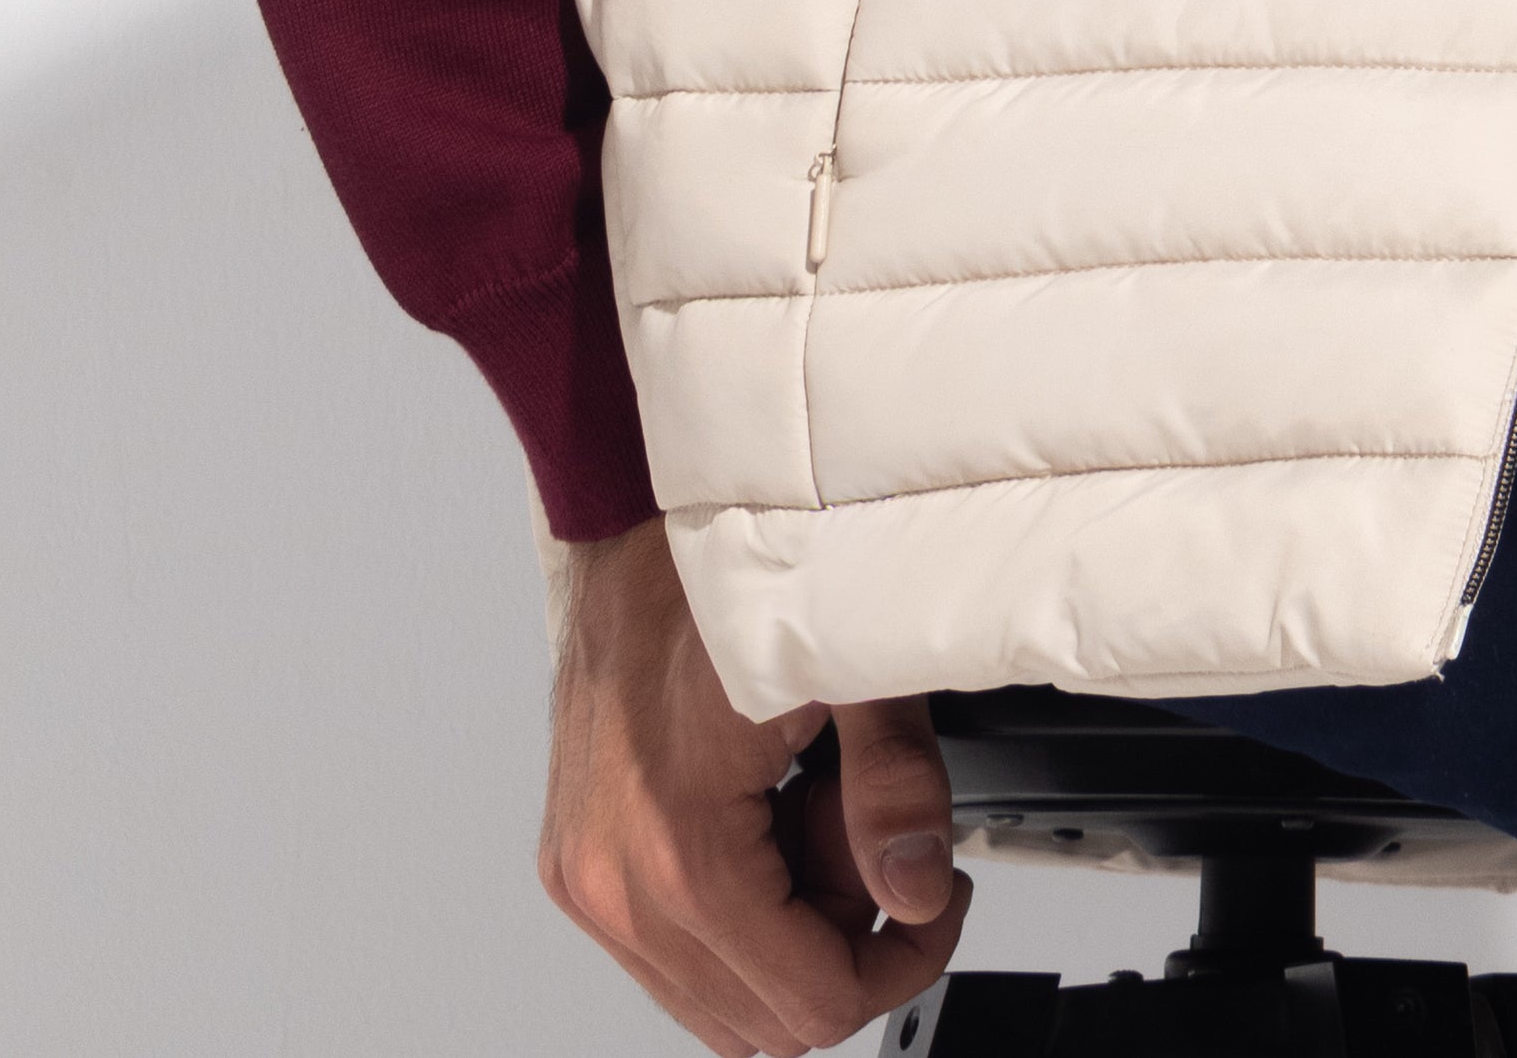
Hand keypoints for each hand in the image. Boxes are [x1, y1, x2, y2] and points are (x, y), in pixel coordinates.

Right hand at [540, 512, 968, 1052]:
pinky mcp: (580, 858)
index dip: (901, 964)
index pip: (807, 1003)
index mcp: (676, 851)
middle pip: (759, 1023)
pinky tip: (772, 810)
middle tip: (882, 844)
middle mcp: (612, 884)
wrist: (629, 511)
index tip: (936, 898)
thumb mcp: (849, 663)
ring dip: (789, 933)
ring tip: (822, 811)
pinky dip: (740, 907)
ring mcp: (587, 877)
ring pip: (714, 998)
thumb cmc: (724, 565)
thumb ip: (895, 785)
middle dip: (844, 950)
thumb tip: (918, 889)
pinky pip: (672, 947)